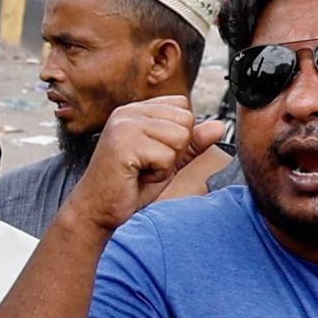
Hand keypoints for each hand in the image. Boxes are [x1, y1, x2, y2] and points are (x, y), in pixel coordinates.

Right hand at [68, 97, 228, 234]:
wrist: (98, 210)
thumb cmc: (130, 186)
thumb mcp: (168, 160)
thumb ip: (192, 143)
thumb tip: (219, 126)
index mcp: (136, 110)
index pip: (183, 106)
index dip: (179, 136)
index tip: (152, 153)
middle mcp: (128, 112)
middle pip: (185, 120)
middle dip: (175, 150)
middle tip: (147, 164)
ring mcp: (124, 126)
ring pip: (179, 138)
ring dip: (167, 163)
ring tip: (141, 170)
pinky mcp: (124, 145)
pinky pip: (167, 157)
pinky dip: (157, 174)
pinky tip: (136, 177)